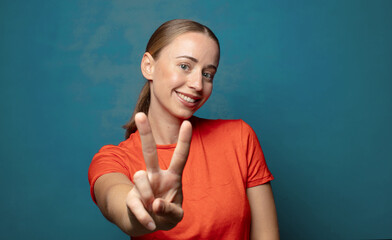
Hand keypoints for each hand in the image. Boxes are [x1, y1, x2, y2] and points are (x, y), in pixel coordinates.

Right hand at [126, 112, 191, 231]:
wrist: (148, 223)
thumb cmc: (166, 213)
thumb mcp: (176, 214)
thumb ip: (170, 210)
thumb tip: (155, 203)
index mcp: (172, 176)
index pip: (180, 156)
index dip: (184, 140)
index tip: (187, 122)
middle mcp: (155, 176)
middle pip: (149, 152)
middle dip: (145, 133)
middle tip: (140, 114)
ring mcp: (142, 185)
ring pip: (141, 178)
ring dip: (149, 198)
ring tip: (154, 210)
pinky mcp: (131, 197)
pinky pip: (136, 203)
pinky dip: (145, 216)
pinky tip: (150, 223)